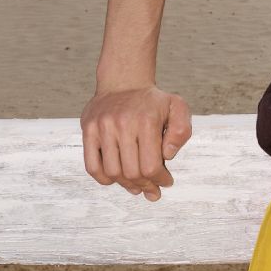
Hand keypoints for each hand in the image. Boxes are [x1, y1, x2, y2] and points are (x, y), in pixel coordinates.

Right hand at [80, 83, 193, 200]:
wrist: (124, 81)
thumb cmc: (152, 100)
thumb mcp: (177, 107)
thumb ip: (181, 130)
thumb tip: (167, 155)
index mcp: (147, 120)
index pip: (151, 165)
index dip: (160, 180)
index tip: (165, 182)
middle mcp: (123, 123)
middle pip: (132, 172)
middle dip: (145, 186)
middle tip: (151, 189)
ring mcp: (103, 127)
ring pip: (113, 172)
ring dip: (126, 185)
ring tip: (136, 185)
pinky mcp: (89, 130)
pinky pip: (92, 166)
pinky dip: (104, 179)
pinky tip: (116, 178)